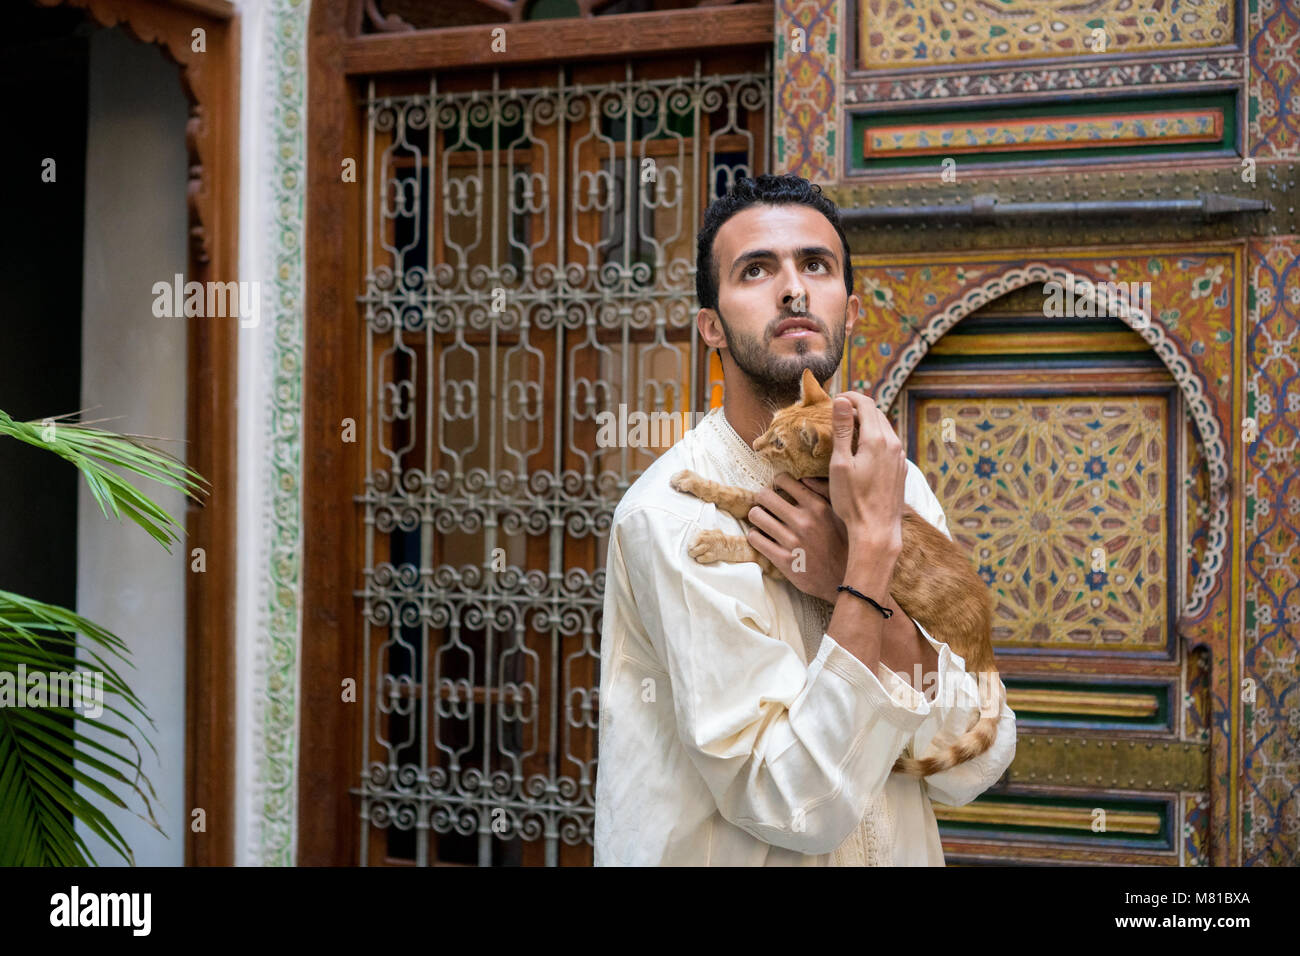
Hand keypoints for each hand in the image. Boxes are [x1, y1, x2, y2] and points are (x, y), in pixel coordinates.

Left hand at [744, 473, 848, 603]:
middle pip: (764, 496)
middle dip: (762, 498)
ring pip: (756, 516)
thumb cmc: (845, 544)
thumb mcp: (841, 514)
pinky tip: (762, 536)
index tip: (778, 490)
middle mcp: (803, 521)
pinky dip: (755, 535)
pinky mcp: (783, 560)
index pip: (783, 480)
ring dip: (757, 516)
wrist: (846, 579)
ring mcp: (792, 541)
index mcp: (817, 506)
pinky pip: (756, 539)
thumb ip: (824, 492)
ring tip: (763, 520)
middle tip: (765, 504)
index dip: (777, 483)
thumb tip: (804, 478)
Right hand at [829, 392, 906, 566]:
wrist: (877, 530)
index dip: (849, 397)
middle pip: (877, 413)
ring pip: (884, 428)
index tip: (834, 400)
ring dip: (867, 423)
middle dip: (857, 408)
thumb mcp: (841, 463)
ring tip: (847, 430)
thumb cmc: (853, 500)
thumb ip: (843, 429)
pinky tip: (862, 450)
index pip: (866, 404)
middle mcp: (894, 444)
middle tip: (837, 413)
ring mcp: (900, 457)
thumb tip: (841, 401)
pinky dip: (875, 438)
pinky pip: (889, 444)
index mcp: (878, 439)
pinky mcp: (900, 469)